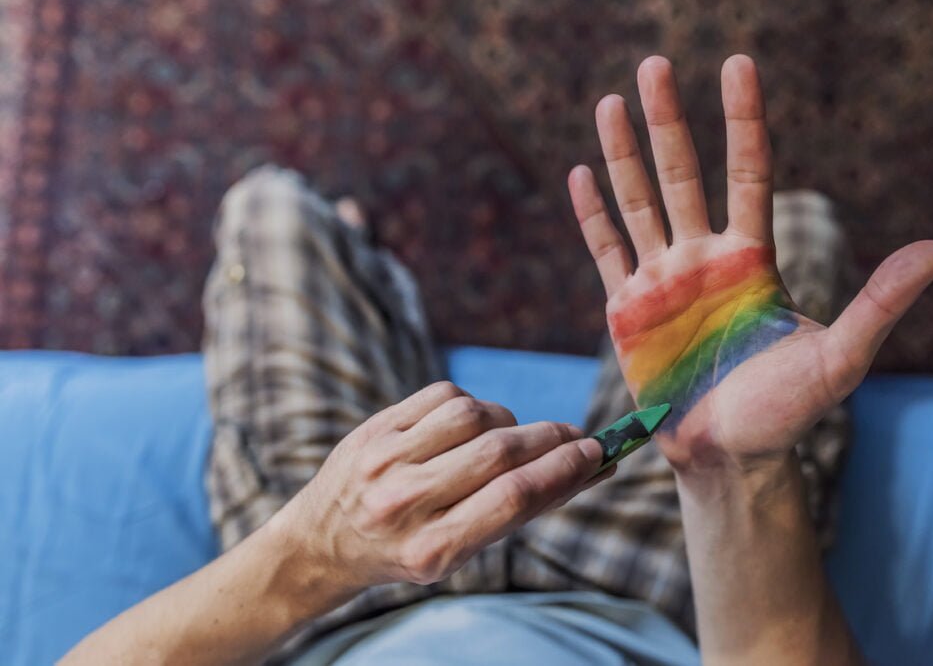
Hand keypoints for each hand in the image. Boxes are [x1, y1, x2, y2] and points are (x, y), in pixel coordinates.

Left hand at [282, 381, 608, 601]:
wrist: (324, 540)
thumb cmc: (408, 547)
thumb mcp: (460, 549)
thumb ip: (519, 509)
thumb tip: (591, 469)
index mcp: (431, 550)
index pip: (514, 499)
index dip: (565, 470)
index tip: (597, 454)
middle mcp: (404, 504)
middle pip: (500, 454)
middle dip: (551, 440)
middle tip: (577, 438)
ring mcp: (384, 460)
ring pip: (474, 415)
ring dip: (509, 422)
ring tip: (511, 439)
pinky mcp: (374, 427)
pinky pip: (444, 395)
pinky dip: (473, 406)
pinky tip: (472, 426)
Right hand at [569, 55, 932, 473]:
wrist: (728, 456)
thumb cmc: (785, 412)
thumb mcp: (840, 358)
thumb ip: (880, 304)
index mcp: (751, 258)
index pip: (746, 172)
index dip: (742, 119)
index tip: (737, 65)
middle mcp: (703, 258)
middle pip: (682, 174)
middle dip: (667, 120)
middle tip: (655, 63)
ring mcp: (661, 280)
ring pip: (637, 202)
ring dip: (623, 152)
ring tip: (611, 100)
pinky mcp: (625, 309)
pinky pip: (605, 249)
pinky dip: (591, 213)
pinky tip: (580, 173)